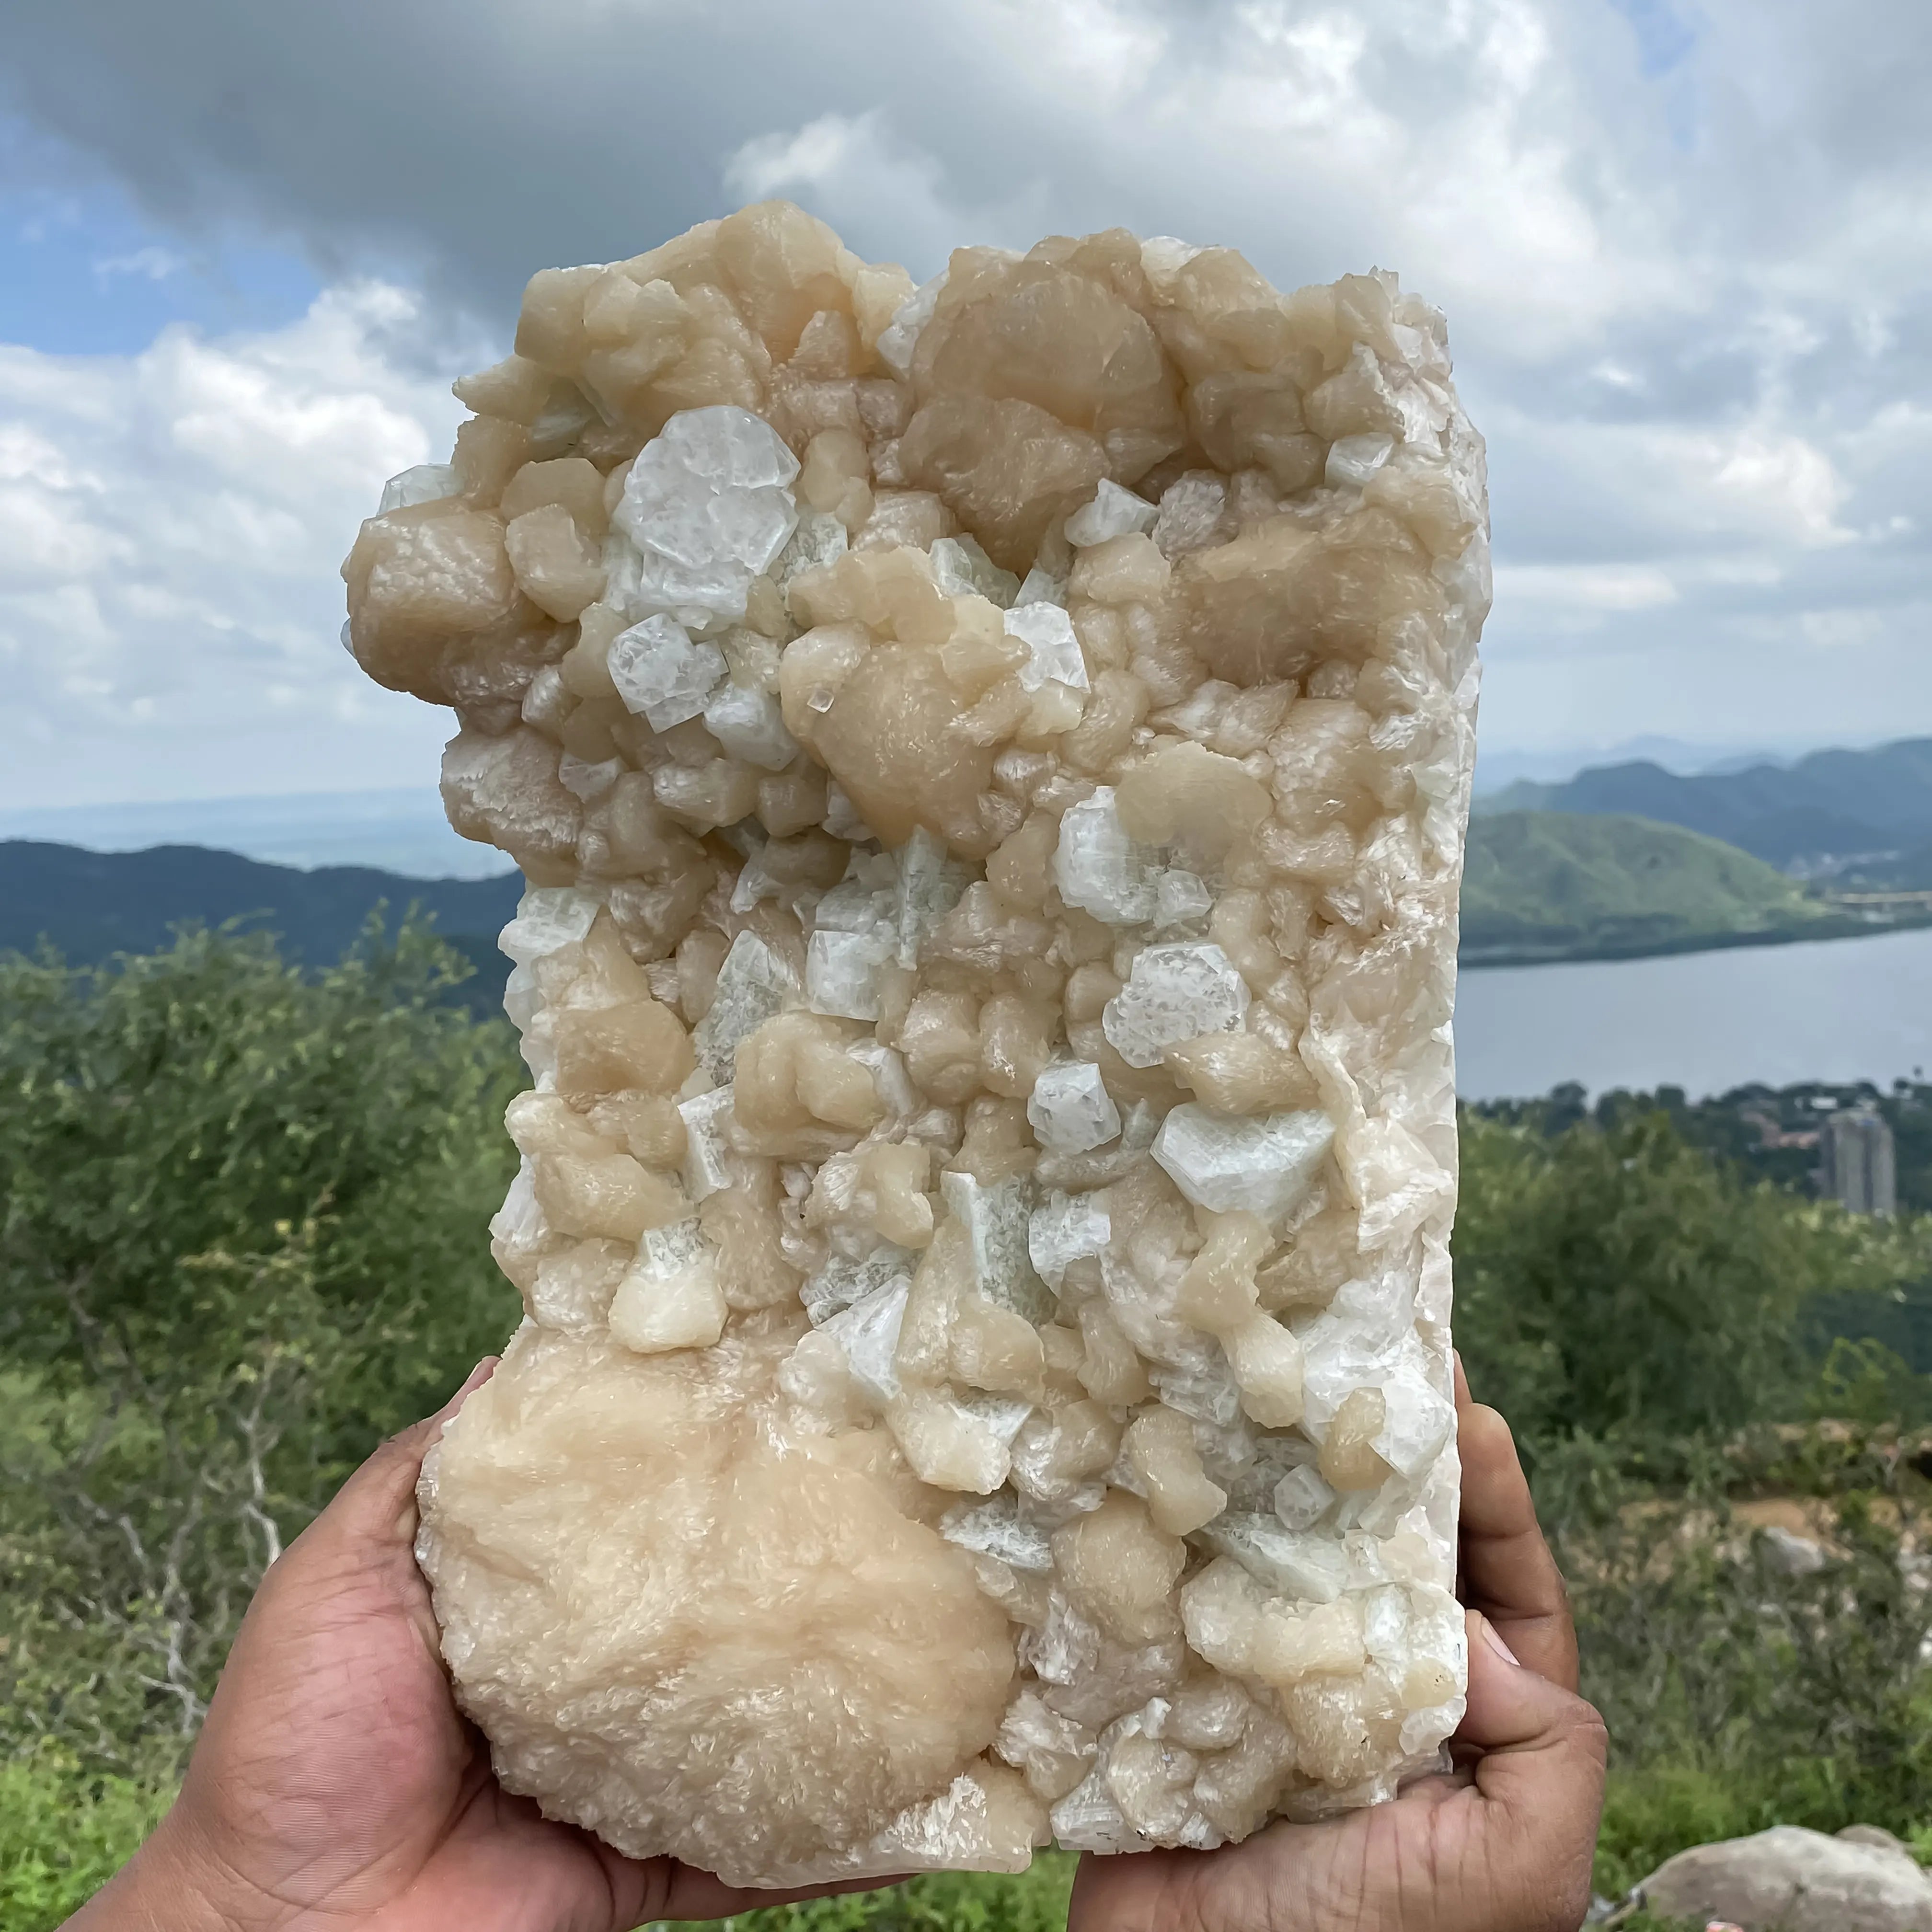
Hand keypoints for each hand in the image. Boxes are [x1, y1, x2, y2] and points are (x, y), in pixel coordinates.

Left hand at [70, 1360, 894, 1931]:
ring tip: (958, 1639)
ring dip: (849, 1696)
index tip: (787, 1395)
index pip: (638, 1511)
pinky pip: (762, 1853)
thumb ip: (428, 1472)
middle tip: (907, 1504)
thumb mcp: (344, 1569)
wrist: (284, 1929)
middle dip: (799, 1567)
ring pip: (762, 1724)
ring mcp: (635, 1773)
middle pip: (716, 1611)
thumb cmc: (298, 1736)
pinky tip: (930, 1799)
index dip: (703, 1457)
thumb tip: (509, 1355)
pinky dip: (842, 1841)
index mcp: (532, 1597)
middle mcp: (598, 1676)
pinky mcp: (652, 1866)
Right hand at [1068, 1363, 1607, 1931]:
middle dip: (1390, 1462)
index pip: (1503, 1594)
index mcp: (1464, 1731)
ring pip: (1294, 1561)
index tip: (1472, 1411)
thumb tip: (1483, 1630)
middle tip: (1371, 1361)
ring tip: (1275, 1388)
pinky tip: (1177, 1468)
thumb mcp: (1516, 1874)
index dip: (1494, 1501)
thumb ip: (1550, 1757)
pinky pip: (1198, 1598)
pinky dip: (1190, 1537)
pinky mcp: (1186, 1691)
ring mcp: (1277, 1688)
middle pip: (1395, 1554)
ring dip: (1286, 1480)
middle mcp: (1375, 1694)